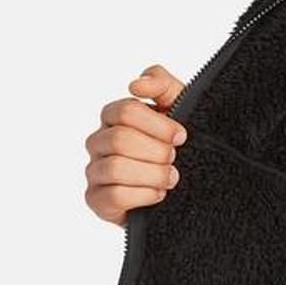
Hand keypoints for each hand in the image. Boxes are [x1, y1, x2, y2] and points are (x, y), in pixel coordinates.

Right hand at [83, 64, 187, 225]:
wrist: (190, 185)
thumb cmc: (177, 144)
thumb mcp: (178, 107)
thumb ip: (161, 84)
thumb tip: (136, 84)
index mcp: (114, 117)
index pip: (126, 111)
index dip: (158, 124)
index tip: (181, 136)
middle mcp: (99, 142)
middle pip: (120, 139)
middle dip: (156, 151)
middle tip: (174, 158)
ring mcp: (95, 171)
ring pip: (115, 168)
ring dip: (152, 174)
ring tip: (171, 178)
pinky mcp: (97, 200)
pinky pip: (113, 196)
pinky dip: (143, 195)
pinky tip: (159, 194)